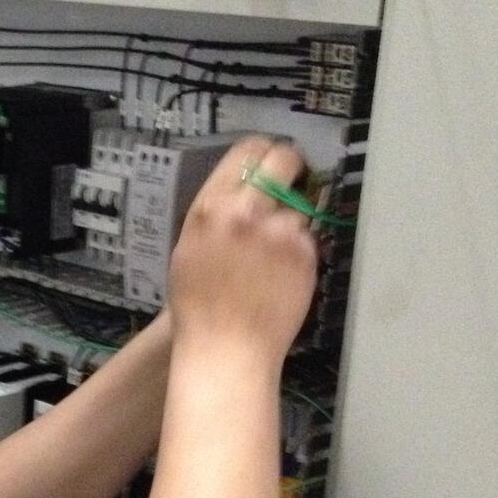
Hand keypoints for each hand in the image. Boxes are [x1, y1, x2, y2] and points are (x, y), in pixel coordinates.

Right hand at [167, 137, 319, 364]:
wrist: (225, 348)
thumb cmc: (200, 307)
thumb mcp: (190, 247)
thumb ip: (216, 211)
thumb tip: (240, 187)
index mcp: (211, 206)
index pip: (248, 149)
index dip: (264, 150)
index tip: (269, 158)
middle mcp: (245, 211)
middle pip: (284, 159)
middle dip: (291, 166)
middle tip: (290, 180)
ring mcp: (279, 231)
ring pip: (299, 204)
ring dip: (291, 220)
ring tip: (272, 255)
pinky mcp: (304, 253)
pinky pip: (308, 237)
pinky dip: (299, 251)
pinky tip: (280, 275)